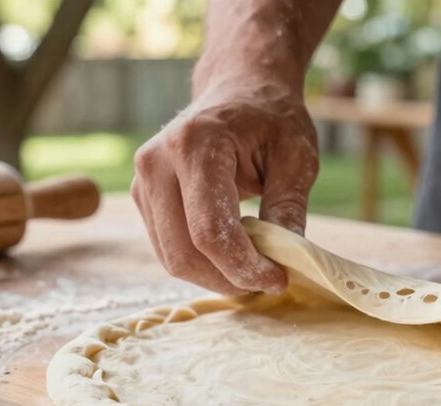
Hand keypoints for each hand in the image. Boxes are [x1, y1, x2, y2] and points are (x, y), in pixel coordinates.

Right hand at [131, 82, 318, 294]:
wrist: (239, 88)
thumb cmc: (271, 118)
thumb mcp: (297, 155)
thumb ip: (289, 206)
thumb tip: (288, 259)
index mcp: (196, 144)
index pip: (210, 229)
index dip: (243, 266)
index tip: (277, 279)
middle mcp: (157, 162)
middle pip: (184, 252)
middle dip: (228, 279)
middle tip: (268, 282)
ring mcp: (143, 180)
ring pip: (172, 258)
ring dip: (215, 276)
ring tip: (253, 268)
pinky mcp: (144, 197)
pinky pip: (169, 248)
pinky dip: (202, 263)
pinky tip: (233, 255)